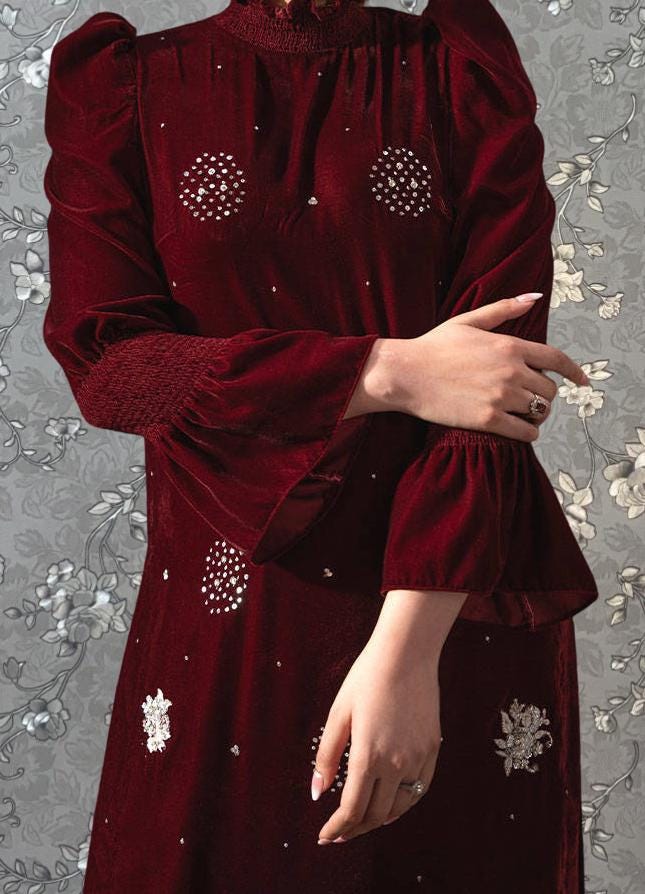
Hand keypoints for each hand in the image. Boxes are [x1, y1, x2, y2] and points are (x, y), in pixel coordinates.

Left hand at [312, 589, 465, 844]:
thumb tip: (316, 794)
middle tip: (338, 834)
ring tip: (361, 823)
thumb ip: (327, 756)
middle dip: (354, 828)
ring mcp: (418, 758)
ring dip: (378, 820)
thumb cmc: (366, 679)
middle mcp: (396, 763)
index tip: (324, 836)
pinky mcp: (432, 750)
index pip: (351, 808)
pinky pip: (419, 790)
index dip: (336, 828)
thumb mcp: (338, 714)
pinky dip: (403, 804)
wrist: (406, 654)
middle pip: (375, 814)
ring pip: (399, 807)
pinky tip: (391, 807)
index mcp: (368, 756)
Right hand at [345, 292, 590, 442]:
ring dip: (537, 415)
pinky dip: (529, 433)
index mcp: (510, 345)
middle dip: (545, 395)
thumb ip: (504, 309)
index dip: (574, 372)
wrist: (405, 374)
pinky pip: (525, 432)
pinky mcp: (488, 419)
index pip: (557, 360)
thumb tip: (534, 299)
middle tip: (531, 398)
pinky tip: (521, 431)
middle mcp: (511, 371)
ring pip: (540, 411)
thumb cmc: (433, 346)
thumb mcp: (469, 321)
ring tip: (524, 415)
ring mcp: (501, 396)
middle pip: (550, 389)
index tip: (581, 381)